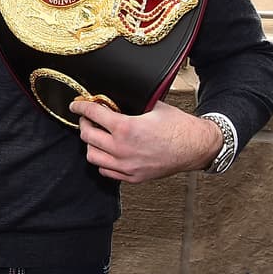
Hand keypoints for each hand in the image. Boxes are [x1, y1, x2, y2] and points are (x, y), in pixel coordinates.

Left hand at [69, 98, 222, 183]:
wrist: (196, 147)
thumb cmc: (178, 126)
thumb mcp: (152, 106)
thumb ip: (130, 102)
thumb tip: (113, 96)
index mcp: (125, 128)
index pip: (92, 114)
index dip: (80, 106)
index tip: (76, 104)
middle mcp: (122, 149)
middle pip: (87, 135)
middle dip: (85, 124)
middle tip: (89, 119)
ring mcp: (126, 166)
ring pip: (92, 156)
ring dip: (91, 143)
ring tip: (98, 135)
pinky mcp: (132, 177)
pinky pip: (106, 171)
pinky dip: (103, 160)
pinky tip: (108, 151)